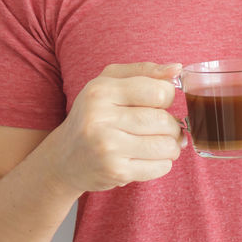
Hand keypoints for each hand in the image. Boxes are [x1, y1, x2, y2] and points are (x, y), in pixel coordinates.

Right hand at [44, 62, 185, 193]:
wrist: (65, 158)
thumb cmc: (94, 114)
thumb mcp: (110, 82)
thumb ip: (145, 70)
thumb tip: (177, 68)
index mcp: (102, 92)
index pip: (159, 91)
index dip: (167, 98)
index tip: (158, 103)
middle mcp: (101, 119)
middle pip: (164, 121)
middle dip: (172, 125)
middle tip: (162, 128)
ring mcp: (108, 148)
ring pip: (166, 145)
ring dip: (171, 146)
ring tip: (159, 143)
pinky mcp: (115, 172)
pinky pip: (160, 167)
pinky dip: (163, 163)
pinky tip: (148, 158)